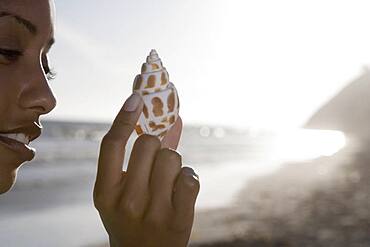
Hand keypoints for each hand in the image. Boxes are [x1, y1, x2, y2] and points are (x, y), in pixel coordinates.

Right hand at [94, 93, 199, 246]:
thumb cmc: (132, 218)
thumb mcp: (123, 191)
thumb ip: (140, 155)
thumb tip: (171, 119)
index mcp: (105, 192)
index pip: (111, 145)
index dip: (124, 117)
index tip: (137, 98)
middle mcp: (126, 200)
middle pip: (148, 144)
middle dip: (156, 145)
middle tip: (155, 160)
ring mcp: (152, 211)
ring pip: (172, 157)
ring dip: (173, 163)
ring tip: (166, 181)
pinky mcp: (178, 218)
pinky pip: (190, 176)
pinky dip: (188, 178)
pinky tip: (180, 190)